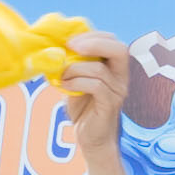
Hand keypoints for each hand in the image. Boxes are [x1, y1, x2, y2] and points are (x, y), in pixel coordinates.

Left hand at [47, 36, 128, 166]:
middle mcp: (122, 77)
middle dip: (94, 43)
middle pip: (119, 49)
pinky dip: (76, 82)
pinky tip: (65, 86)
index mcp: (115, 67)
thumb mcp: (76, 80)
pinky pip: (96, 86)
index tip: (69, 40)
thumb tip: (52, 47)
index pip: (112, 41)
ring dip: (75, 68)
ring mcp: (118, 91)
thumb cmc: (83, 108)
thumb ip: (72, 64)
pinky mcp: (110, 104)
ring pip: (100, 69)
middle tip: (71, 46)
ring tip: (61, 75)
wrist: (91, 139)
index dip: (93, 35)